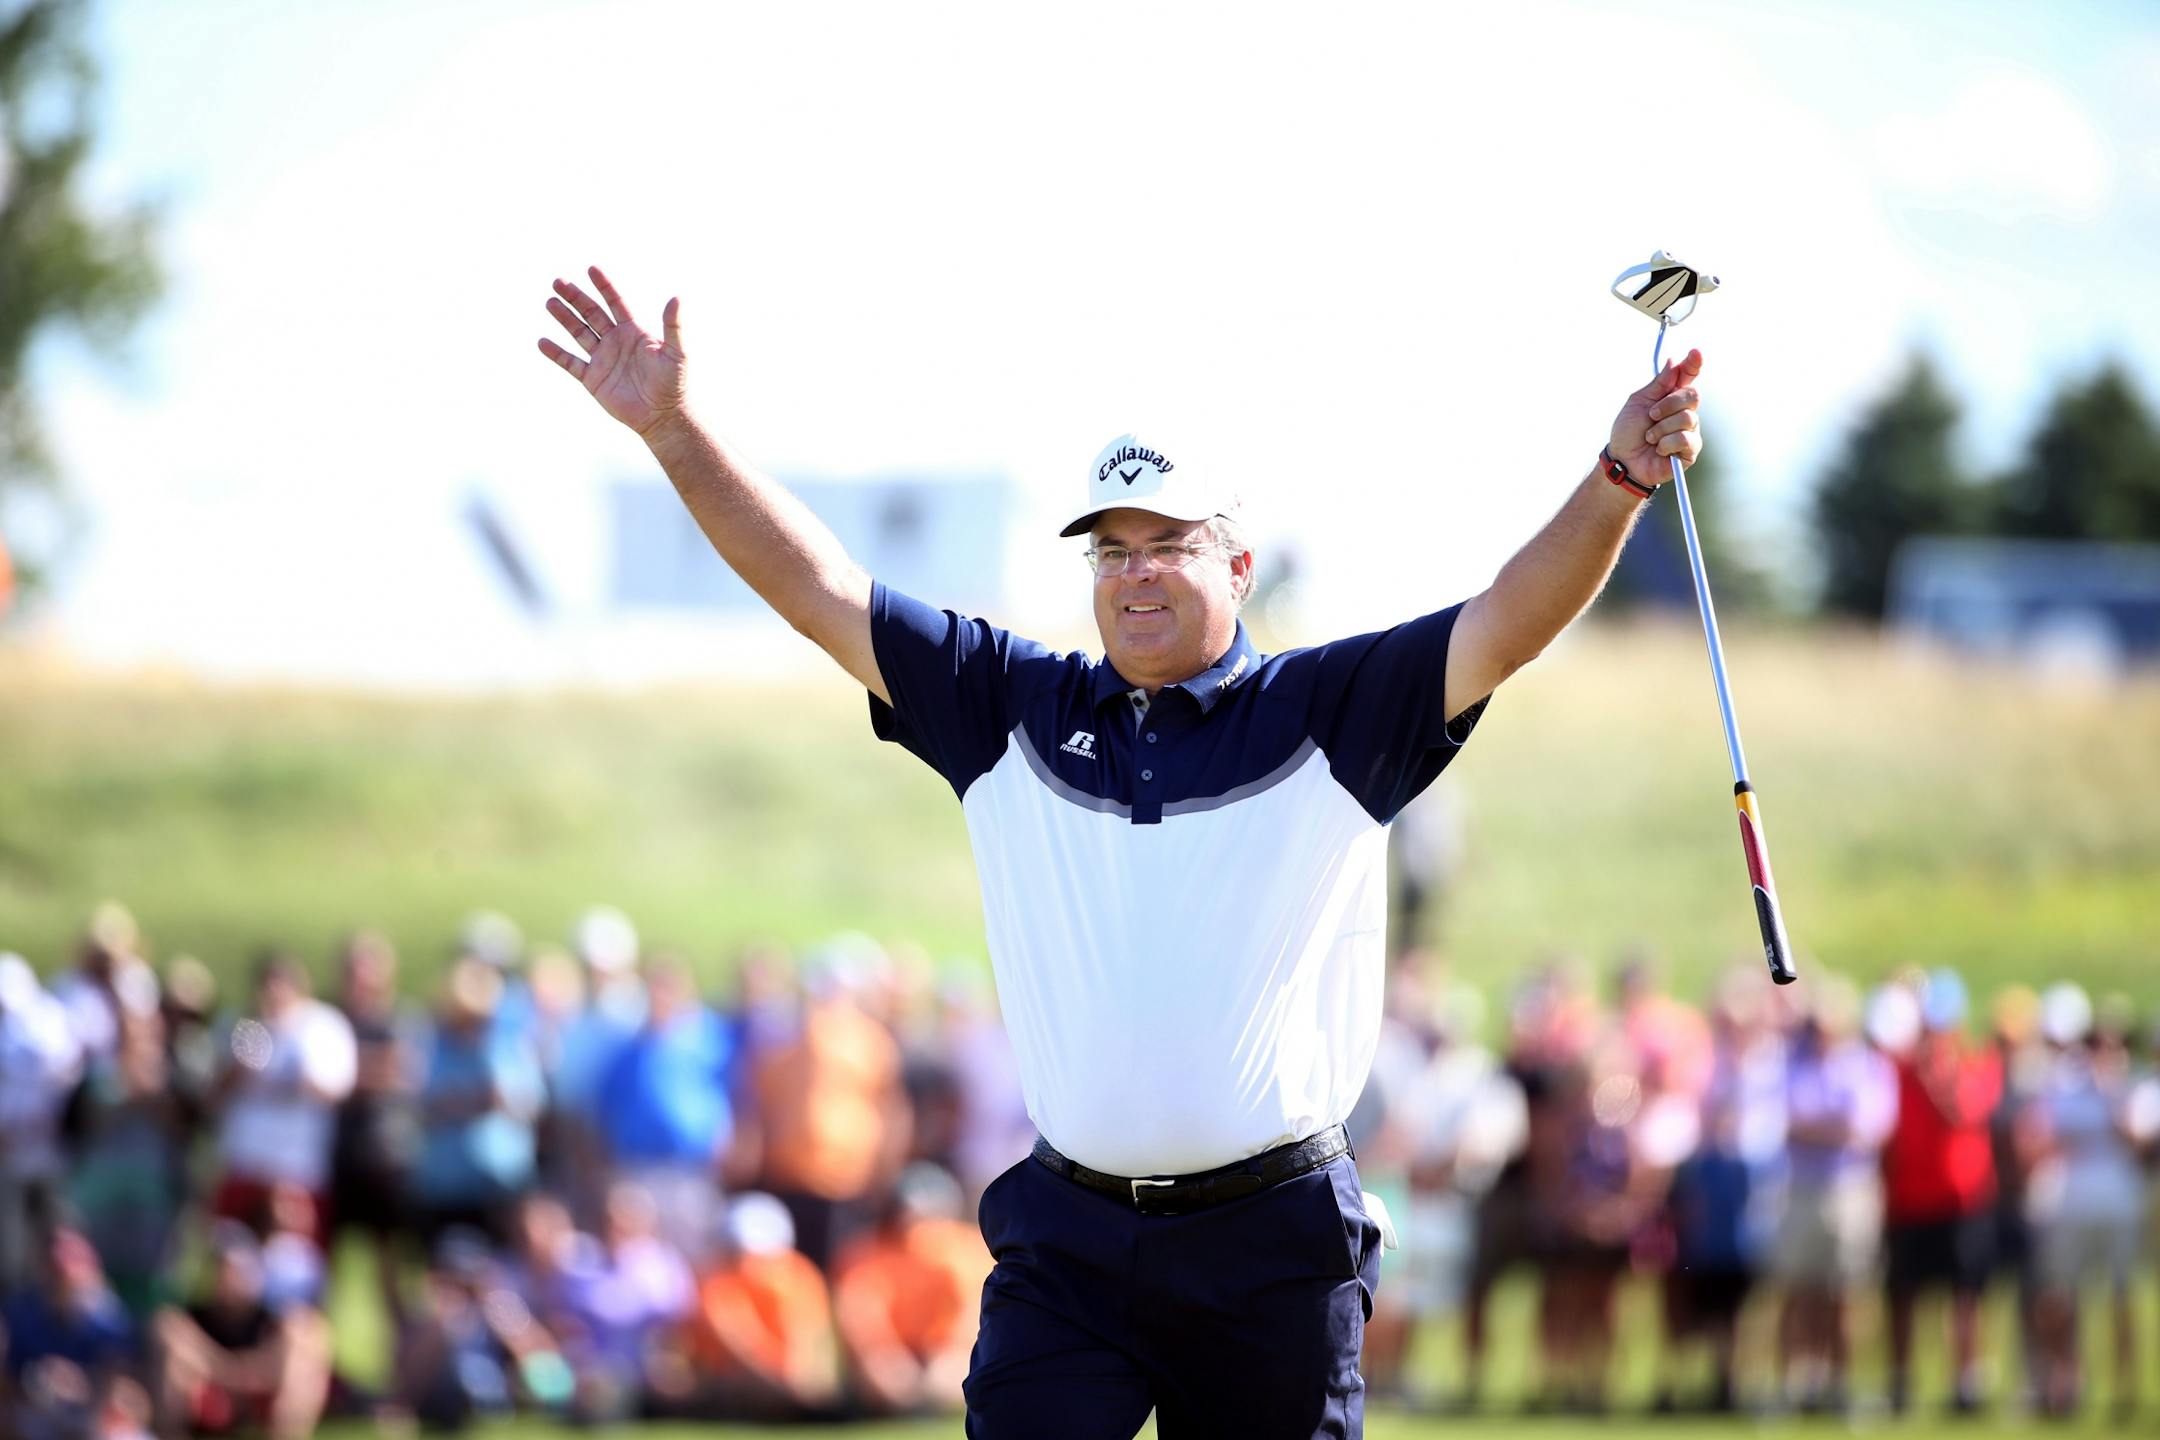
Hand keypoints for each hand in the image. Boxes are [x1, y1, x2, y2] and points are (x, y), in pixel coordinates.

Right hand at [537, 266, 686, 437]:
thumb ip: (674, 326)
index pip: (615, 302)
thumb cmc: (674, 384)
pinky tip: (542, 342)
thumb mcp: (677, 353)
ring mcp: (603, 359)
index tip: (591, 269)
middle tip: (557, 282)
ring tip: (550, 303)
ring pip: (579, 333)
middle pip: (591, 314)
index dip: (604, 286)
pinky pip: (571, 363)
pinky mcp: (593, 379)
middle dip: (575, 297)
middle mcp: (615, 341)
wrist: (663, 416)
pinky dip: (556, 354)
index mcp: (633, 332)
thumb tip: (677, 297)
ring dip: (564, 318)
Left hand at [1607, 347, 1703, 487]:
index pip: (1688, 376)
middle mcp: (1685, 411)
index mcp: (1671, 396)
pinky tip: (1659, 450)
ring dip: (1661, 428)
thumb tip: (1673, 361)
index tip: (1695, 352)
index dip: (1693, 363)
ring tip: (1650, 438)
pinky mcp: (1691, 450)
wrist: (1623, 460)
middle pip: (1692, 395)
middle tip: (1651, 415)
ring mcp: (1690, 430)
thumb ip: (1658, 384)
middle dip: (1668, 404)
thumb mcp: (1639, 402)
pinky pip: (1685, 439)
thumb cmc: (1629, 431)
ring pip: (1687, 418)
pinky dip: (1665, 444)